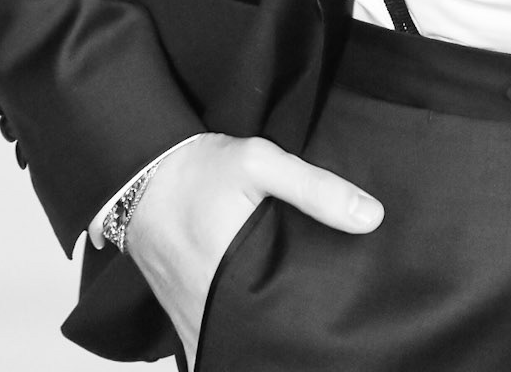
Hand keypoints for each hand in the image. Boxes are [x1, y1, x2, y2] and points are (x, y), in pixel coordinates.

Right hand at [124, 133, 382, 368]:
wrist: (140, 171)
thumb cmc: (198, 169)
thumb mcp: (260, 163)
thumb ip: (314, 189)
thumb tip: (370, 217)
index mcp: (230, 279)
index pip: (278, 327)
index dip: (308, 330)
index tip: (333, 322)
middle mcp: (207, 310)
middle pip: (257, 344)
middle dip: (286, 340)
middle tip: (320, 323)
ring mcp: (190, 319)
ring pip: (234, 347)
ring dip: (259, 341)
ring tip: (295, 325)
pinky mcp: (181, 315)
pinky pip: (212, 341)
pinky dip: (236, 338)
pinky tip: (259, 323)